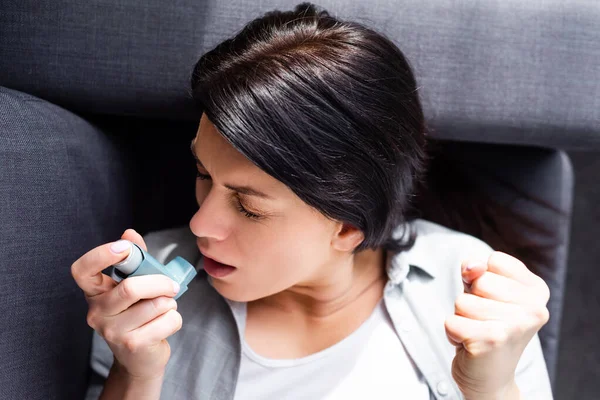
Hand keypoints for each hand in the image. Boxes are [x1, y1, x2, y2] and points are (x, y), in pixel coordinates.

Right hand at [71, 229, 182, 379]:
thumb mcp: (135, 283)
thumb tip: (130, 232)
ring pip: (155, 305)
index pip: (82, 270)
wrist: (140, 357)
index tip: (124, 247)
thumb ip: (135, 258)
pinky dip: (174, 318)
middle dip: (159, 282)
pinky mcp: (132, 345)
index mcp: (95, 292)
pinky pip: (167, 321)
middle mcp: (97, 312)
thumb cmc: (138, 312)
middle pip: (131, 288)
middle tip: (172, 285)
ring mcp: (112, 332)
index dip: (101, 255)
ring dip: (169, 302)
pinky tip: (165, 323)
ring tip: (165, 307)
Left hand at [444, 251, 549, 398]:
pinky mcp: (492, 340)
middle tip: (483, 321)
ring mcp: (515, 325)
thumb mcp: (483, 292)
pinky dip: (453, 333)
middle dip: (471, 299)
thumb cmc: (487, 327)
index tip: (493, 301)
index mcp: (537, 290)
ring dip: (461, 317)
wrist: (491, 378)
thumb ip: (477, 270)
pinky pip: (451, 321)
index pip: (495, 261)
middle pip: (479, 280)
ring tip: (477, 332)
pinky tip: (469, 344)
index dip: (482, 278)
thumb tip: (472, 266)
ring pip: (462, 301)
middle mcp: (534, 309)